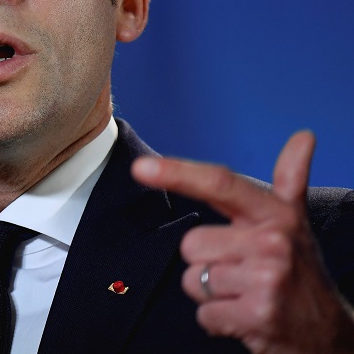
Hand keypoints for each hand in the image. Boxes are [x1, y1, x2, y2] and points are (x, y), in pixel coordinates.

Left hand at [131, 131, 353, 352]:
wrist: (328, 332)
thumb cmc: (299, 270)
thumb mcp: (294, 222)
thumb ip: (291, 178)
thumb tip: (303, 136)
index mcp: (276, 214)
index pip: (220, 184)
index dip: (178, 173)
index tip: (141, 167)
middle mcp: (273, 242)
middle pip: (191, 244)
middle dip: (206, 262)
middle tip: (241, 271)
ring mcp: (267, 279)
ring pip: (193, 280)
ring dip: (211, 293)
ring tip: (245, 293)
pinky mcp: (258, 315)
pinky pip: (203, 313)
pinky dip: (217, 320)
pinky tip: (245, 316)